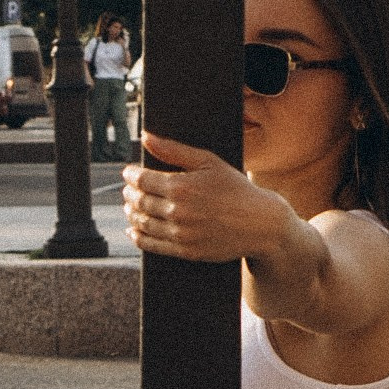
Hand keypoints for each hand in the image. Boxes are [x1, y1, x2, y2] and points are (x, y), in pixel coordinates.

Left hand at [122, 133, 285, 262]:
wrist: (261, 224)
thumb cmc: (236, 189)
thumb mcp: (209, 162)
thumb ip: (174, 150)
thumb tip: (147, 137)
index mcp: (181, 187)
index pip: (141, 180)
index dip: (131, 176)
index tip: (129, 173)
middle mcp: (178, 212)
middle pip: (139, 201)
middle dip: (129, 194)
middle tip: (128, 190)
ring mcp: (181, 234)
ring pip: (143, 223)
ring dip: (132, 214)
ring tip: (131, 207)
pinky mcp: (186, 251)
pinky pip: (152, 245)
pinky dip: (138, 237)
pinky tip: (134, 230)